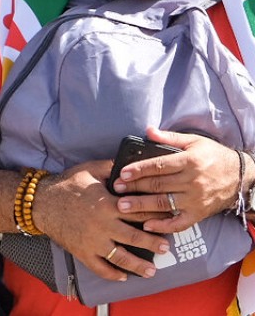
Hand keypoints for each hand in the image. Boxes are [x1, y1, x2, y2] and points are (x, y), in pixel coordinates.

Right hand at [32, 160, 169, 280]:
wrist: (40, 202)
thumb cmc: (66, 184)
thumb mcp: (90, 169)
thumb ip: (112, 167)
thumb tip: (133, 162)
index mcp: (108, 204)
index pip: (140, 212)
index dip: (157, 216)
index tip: (169, 220)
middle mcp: (103, 225)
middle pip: (135, 237)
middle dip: (153, 243)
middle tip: (166, 247)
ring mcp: (92, 241)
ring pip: (120, 257)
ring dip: (138, 265)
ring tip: (151, 269)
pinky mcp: (82, 252)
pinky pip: (99, 267)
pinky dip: (112, 274)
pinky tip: (123, 276)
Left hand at [111, 127, 243, 233]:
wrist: (241, 176)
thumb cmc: (214, 156)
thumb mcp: (194, 141)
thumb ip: (170, 137)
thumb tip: (148, 130)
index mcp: (190, 162)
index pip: (159, 166)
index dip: (139, 169)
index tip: (122, 172)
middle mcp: (192, 182)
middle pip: (158, 185)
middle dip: (134, 187)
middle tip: (115, 189)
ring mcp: (195, 200)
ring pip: (164, 204)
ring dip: (142, 206)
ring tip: (122, 207)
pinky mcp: (199, 214)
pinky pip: (179, 223)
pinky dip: (163, 226)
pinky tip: (147, 225)